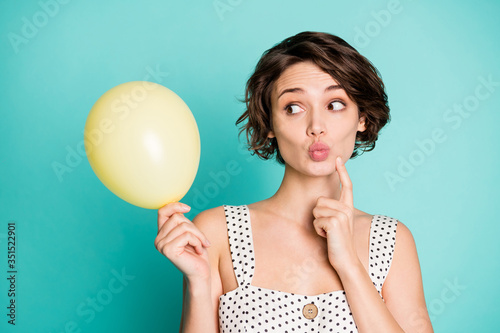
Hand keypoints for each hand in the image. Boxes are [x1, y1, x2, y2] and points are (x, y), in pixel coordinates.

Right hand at [155, 202, 211, 280]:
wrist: (201, 272)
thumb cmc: (197, 252)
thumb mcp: (190, 232)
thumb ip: (182, 222)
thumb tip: (181, 208)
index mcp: (162, 233)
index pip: (162, 211)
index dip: (174, 206)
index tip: (188, 208)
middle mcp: (158, 239)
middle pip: (177, 217)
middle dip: (194, 227)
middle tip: (201, 239)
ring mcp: (161, 245)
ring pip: (184, 226)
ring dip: (198, 235)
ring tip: (200, 246)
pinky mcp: (168, 250)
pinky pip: (187, 236)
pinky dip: (197, 242)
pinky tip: (198, 251)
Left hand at [312, 156, 357, 271]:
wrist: (346, 260)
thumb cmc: (337, 243)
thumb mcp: (336, 224)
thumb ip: (332, 211)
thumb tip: (320, 201)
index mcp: (348, 208)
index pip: (347, 185)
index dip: (342, 171)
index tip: (337, 158)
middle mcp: (347, 209)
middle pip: (320, 200)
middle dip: (318, 215)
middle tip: (328, 228)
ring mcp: (342, 215)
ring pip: (316, 209)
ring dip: (317, 223)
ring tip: (328, 233)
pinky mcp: (335, 222)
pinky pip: (316, 220)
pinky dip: (318, 230)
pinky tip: (327, 237)